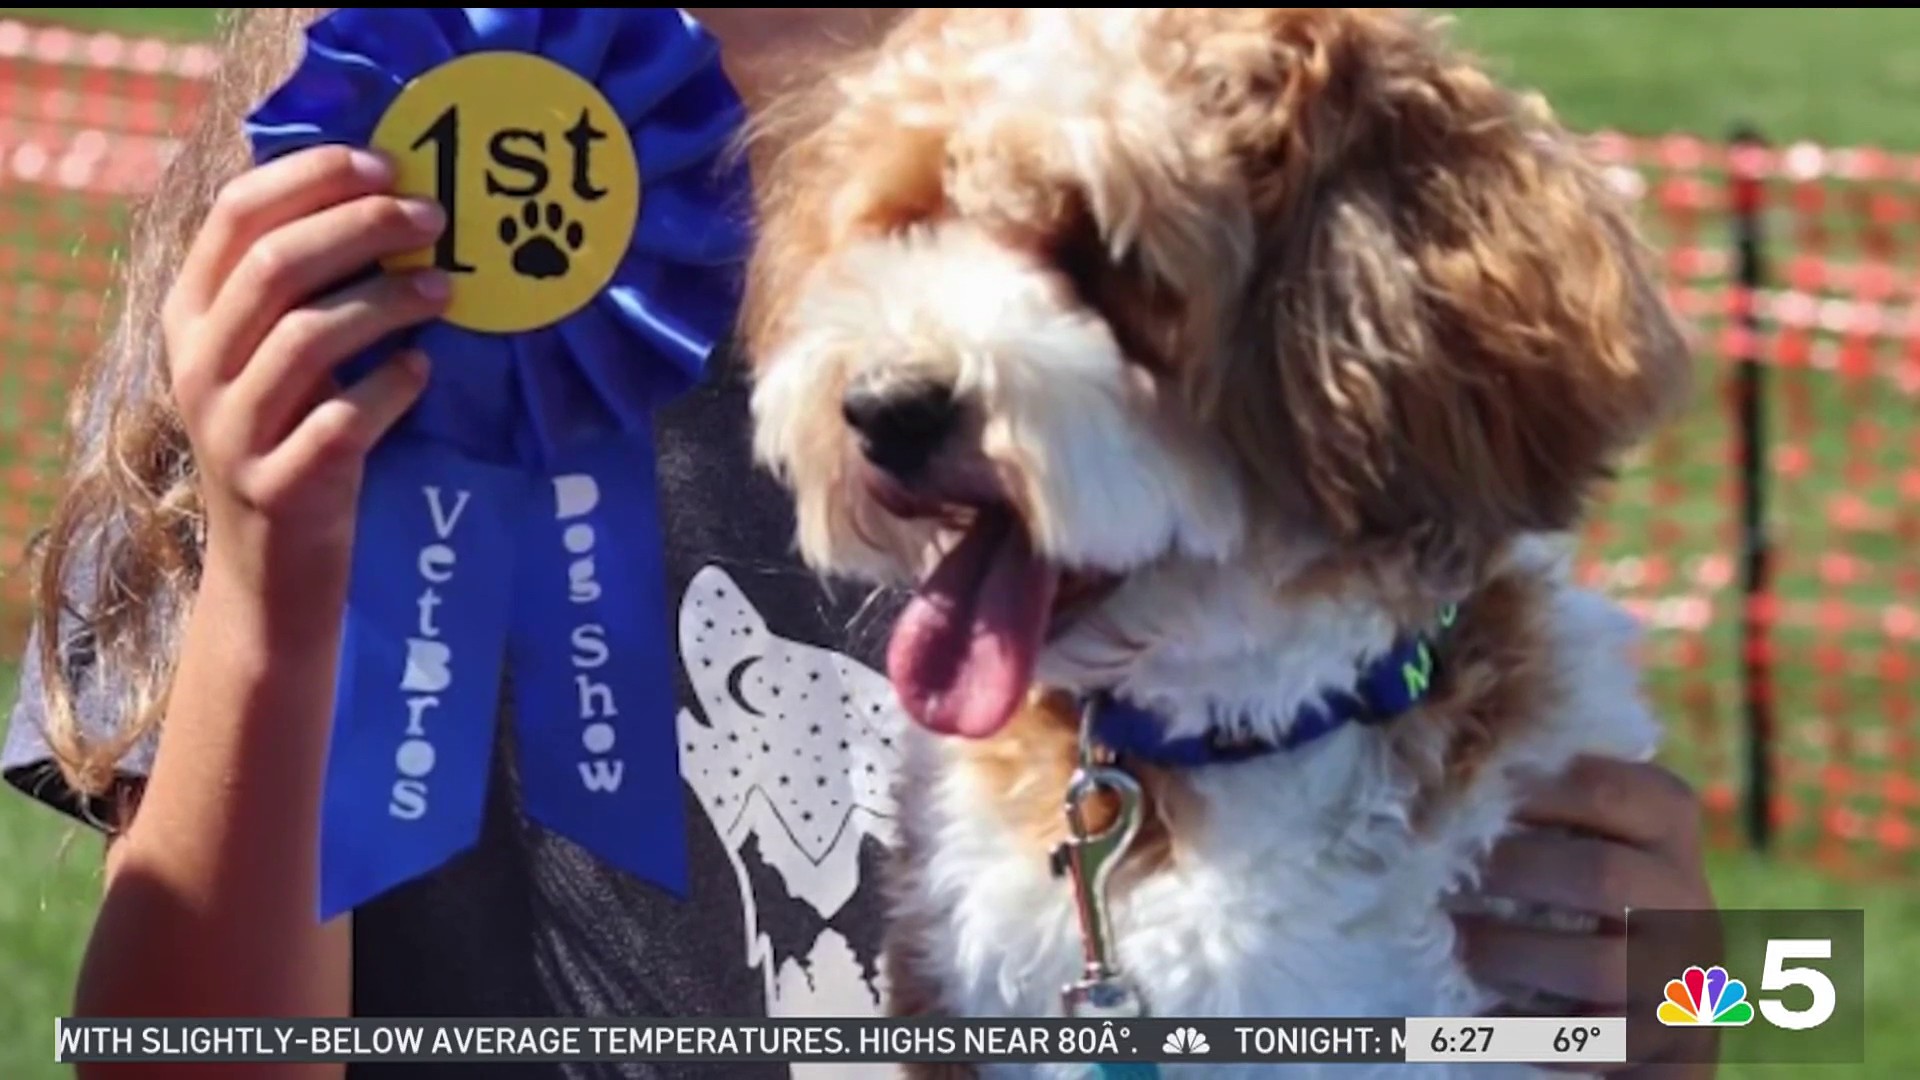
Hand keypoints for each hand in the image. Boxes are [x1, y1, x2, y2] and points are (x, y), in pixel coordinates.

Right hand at [163, 144, 449, 601]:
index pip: (236, 214)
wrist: (272, 571)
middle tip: (435, 217)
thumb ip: (307, 288)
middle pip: (275, 265)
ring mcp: (232, 429)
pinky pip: (339, 422)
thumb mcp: (278, 357)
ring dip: (386, 302)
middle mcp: (198, 365)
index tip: (386, 163)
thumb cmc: (294, 437)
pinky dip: (389, 389)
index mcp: (192, 314)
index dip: (311, 177)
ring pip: (305, 337)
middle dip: (362, 227)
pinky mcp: (278, 486)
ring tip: (445, 289)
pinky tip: (422, 372)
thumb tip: (391, 197)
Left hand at [1455, 756, 1716, 1077]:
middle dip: (1509, 876)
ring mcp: (1683, 973)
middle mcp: (1688, 894)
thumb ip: (1535, 799)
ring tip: (1457, 942)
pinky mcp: (1669, 1044)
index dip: (1524, 790)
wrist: (1654, 994)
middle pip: (1599, 876)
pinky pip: (1593, 1041)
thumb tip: (1436, 770)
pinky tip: (1479, 1012)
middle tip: (1442, 875)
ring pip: (1597, 965)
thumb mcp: (1579, 831)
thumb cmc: (1587, 891)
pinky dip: (1527, 1027)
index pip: (1603, 786)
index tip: (1455, 798)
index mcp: (1666, 820)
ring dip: (1511, 954)